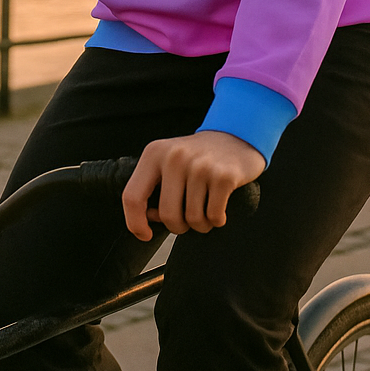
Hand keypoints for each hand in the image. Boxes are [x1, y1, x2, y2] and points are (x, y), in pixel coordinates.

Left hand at [122, 129, 264, 240]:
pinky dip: (217, 220)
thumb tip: (148, 218)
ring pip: (193, 219)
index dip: (135, 223)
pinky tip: (219, 208)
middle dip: (178, 227)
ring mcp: (201, 165)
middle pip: (167, 214)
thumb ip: (154, 189)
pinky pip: (214, 216)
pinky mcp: (224, 176)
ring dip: (201, 224)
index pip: (132, 196)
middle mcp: (175, 156)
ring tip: (205, 210)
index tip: (145, 235)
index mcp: (155, 153)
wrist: (236, 136)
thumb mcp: (169, 164)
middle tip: (186, 220)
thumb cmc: (198, 157)